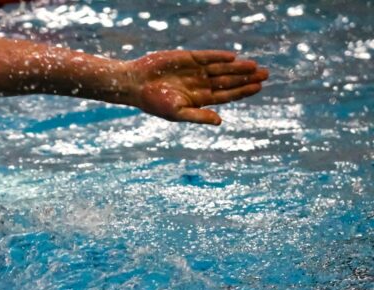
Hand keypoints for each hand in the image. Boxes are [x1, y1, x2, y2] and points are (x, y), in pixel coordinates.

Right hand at [126, 50, 268, 124]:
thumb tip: (220, 120)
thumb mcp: (177, 113)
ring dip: (238, 67)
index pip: (226, 95)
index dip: (242, 91)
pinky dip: (219, 57)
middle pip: (228, 80)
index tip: (258, 87)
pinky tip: (233, 57)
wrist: (135, 85)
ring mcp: (195, 70)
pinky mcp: (189, 58)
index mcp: (199, 99)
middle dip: (246, 78)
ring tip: (255, 66)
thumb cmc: (154, 102)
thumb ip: (199, 115)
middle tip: (266, 74)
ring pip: (222, 68)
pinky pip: (208, 57)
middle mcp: (200, 84)